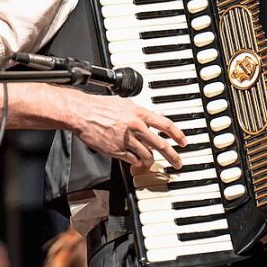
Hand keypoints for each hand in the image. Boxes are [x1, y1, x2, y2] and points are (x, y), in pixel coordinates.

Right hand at [69, 93, 185, 169]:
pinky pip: (133, 160)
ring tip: (151, 162)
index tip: (183, 142)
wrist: (83, 113)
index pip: (166, 125)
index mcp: (140, 113)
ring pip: (148, 155)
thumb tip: (158, 115)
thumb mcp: (126, 104)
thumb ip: (143, 112)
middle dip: (173, 156)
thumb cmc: (102, 107)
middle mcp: (136, 127)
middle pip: (161, 145)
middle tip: (177, 162)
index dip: (178, 135)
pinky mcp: (116, 150)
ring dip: (151, 161)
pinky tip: (137, 161)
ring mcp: (127, 140)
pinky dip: (137, 162)